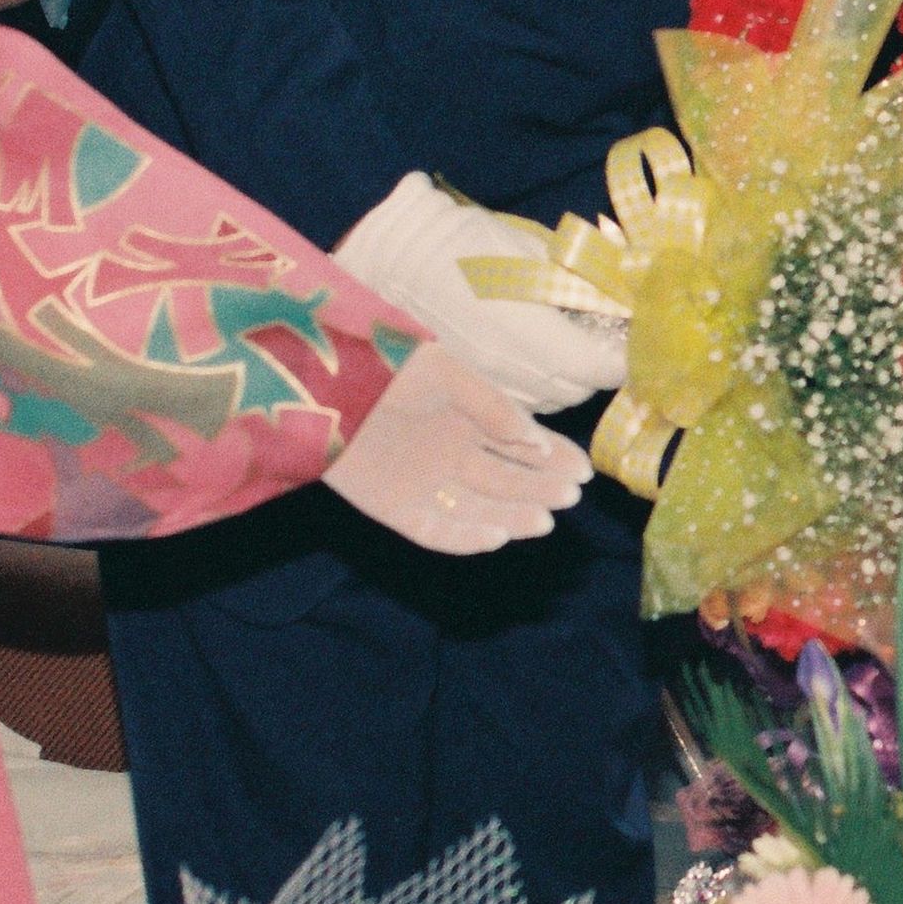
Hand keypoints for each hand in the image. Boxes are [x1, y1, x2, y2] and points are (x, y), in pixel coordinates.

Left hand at [324, 340, 590, 553]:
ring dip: (512, 517)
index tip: (584, 472)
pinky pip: (435, 530)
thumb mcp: (445, 373)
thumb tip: (538, 442)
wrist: (318, 382)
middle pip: (506, 480)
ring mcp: (423, 482)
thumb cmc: (384, 366)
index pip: (523, 445)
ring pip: (478, 508)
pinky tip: (495, 536)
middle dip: (541, 489)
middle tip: (570, 496)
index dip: (555, 458)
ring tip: (543, 521)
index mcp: (467, 418)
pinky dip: (464, 537)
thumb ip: (491, 406)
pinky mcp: (394, 507)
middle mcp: (450, 454)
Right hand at [331, 172, 632, 412]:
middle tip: (602, 337)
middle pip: (579, 390)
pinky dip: (533, 391)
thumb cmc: (458, 243)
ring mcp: (488, 388)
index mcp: (536, 337)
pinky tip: (531, 363)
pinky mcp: (465, 391)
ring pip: (548, 404)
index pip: (604, 367)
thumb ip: (583, 281)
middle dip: (596, 368)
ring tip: (568, 349)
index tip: (634, 335)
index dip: (625, 355)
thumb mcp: (531, 252)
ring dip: (565, 382)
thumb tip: (625, 297)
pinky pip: (515, 405)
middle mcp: (515, 374)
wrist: (386, 261)